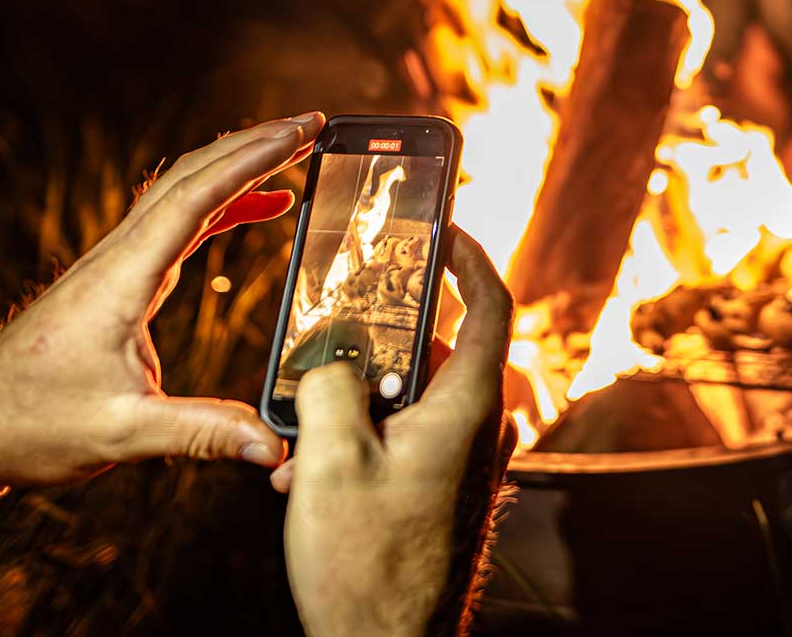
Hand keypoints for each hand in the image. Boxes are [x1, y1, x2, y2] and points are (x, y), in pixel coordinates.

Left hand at [0, 112, 324, 491]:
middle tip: (311, 124)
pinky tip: (259, 210)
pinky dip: (222, 205)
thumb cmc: (27, 424)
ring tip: (294, 150)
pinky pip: (177, 222)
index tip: (299, 134)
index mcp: (121, 279)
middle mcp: (118, 258)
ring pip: (182, 191)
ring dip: (237, 165)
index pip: (196, 199)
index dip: (252, 162)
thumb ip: (202, 434)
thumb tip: (274, 447)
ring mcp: (115, 264)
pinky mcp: (117, 278)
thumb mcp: (120, 433)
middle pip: (191, 176)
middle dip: (254, 144)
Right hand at [279, 227, 513, 636]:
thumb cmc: (368, 564)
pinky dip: (362, 439)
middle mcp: (478, 429)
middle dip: (376, 341)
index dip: (469, 257)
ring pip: (412, 399)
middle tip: (331, 331)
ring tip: (303, 427)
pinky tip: (309, 471)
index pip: (488, 304)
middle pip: (434, 350)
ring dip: (356, 401)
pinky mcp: (444, 491)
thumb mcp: (330, 460)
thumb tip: (330, 359)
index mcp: (467, 407)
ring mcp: (464, 463)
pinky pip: (407, 439)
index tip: (444, 228)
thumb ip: (328, 385)